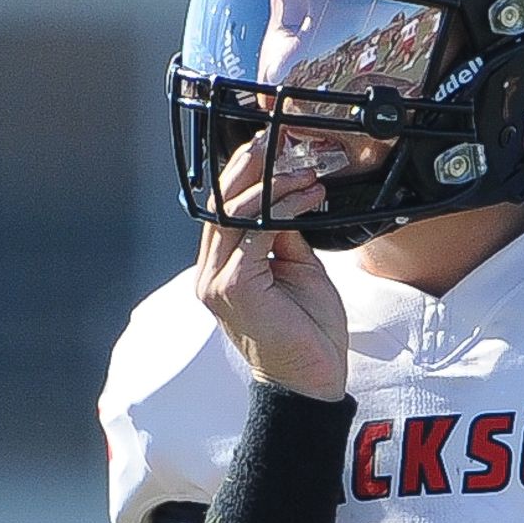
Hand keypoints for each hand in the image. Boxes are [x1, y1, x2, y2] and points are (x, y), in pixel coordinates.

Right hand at [196, 139, 352, 399]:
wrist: (313, 381)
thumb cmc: (308, 331)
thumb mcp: (299, 269)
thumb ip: (286, 235)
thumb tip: (289, 197)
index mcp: (221, 265)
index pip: (225, 206)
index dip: (247, 171)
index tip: (277, 145)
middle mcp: (211, 271)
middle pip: (222, 202)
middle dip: (253, 166)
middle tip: (284, 141)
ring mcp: (217, 281)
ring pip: (235, 213)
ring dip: (273, 184)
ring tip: (304, 169)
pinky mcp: (233, 288)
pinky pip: (255, 234)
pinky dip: (283, 209)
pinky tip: (308, 197)